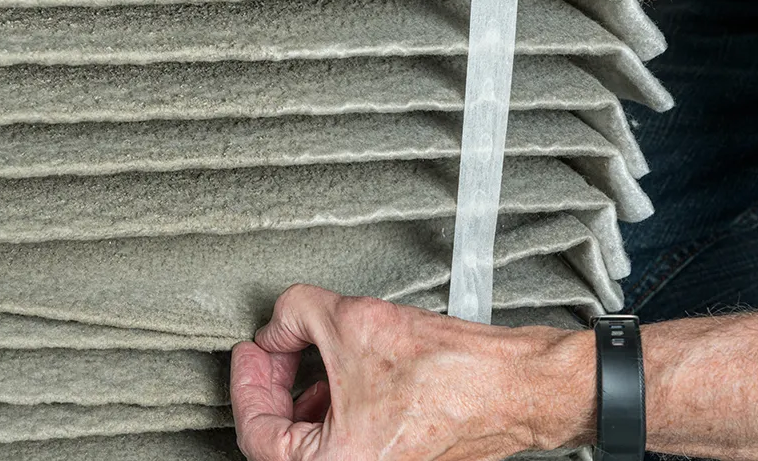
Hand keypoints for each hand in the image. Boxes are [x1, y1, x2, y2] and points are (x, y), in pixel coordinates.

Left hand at [230, 285, 594, 460]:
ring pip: (311, 443)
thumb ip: (294, 315)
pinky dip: (331, 408)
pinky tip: (338, 376)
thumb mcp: (350, 319)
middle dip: (272, 387)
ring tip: (303, 356)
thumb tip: (277, 327)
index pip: (257, 432)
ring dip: (300, 397)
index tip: (250, 351)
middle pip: (281, 441)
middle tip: (271, 349)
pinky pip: (342, 442)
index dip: (246, 382)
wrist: (511, 385)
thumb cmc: (448, 371)